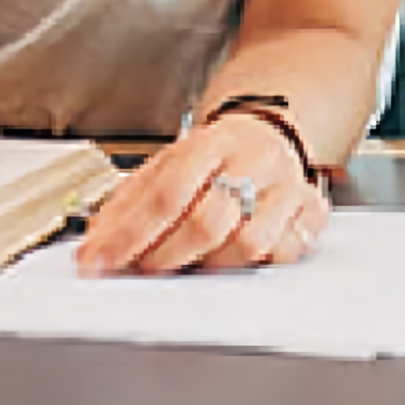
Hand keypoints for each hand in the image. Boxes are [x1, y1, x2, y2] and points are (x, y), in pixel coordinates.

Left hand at [74, 113, 328, 275]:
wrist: (267, 135)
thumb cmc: (211, 160)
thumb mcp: (165, 165)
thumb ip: (128, 204)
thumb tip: (93, 246)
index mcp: (209, 144)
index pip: (165, 194)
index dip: (129, 235)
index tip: (100, 262)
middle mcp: (252, 161)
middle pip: (208, 222)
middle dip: (167, 256)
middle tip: (146, 269)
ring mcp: (285, 186)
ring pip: (250, 243)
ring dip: (212, 266)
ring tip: (194, 264)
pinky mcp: (311, 211)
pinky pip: (289, 251)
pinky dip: (260, 263)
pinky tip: (241, 257)